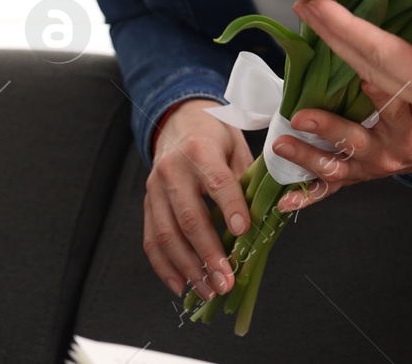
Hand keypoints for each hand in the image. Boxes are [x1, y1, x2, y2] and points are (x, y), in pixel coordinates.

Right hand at [144, 98, 251, 299]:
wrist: (179, 121)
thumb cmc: (215, 136)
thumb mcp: (237, 146)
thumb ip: (247, 178)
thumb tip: (265, 215)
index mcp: (200, 151)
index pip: (217, 182)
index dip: (231, 207)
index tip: (243, 232)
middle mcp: (172, 171)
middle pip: (189, 217)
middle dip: (208, 254)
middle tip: (226, 280)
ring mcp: (155, 190)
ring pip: (166, 235)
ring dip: (188, 268)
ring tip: (209, 290)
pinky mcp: (147, 205)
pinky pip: (151, 241)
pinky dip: (165, 267)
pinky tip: (182, 285)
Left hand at [273, 77, 411, 213]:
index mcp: (410, 133)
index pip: (396, 111)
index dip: (381, 95)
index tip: (363, 80)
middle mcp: (386, 153)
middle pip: (355, 142)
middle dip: (326, 130)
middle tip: (302, 117)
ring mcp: (367, 169)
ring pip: (335, 167)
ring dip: (305, 157)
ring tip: (282, 144)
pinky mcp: (355, 177)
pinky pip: (329, 189)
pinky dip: (306, 195)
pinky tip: (285, 200)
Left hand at [292, 0, 411, 175]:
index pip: (380, 54)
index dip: (345, 28)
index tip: (314, 4)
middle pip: (368, 63)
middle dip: (332, 34)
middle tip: (301, 4)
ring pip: (378, 71)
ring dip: (347, 46)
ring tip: (323, 22)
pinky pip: (397, 77)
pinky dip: (373, 58)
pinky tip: (367, 50)